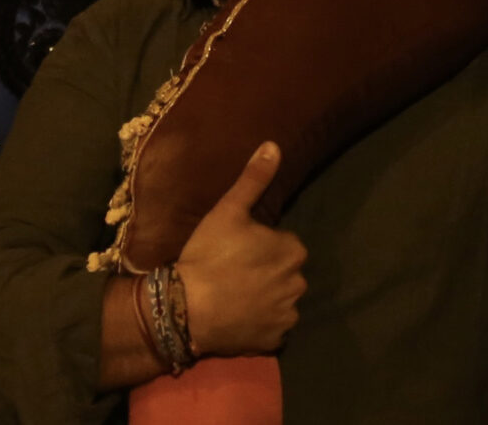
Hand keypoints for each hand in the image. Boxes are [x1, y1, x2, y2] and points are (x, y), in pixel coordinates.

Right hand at [174, 141, 304, 358]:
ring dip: (266, 297)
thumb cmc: (209, 254)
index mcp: (293, 251)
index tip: (238, 248)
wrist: (188, 308)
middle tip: (235, 271)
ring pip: (281, 300)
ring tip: (235, 295)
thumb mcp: (228, 210)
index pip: (285, 244)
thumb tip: (274, 145)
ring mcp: (288, 316)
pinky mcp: (275, 341)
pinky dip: (260, 323)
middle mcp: (299, 284)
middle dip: (268, 271)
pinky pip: (272, 328)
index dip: (261, 245)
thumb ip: (253, 179)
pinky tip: (239, 316)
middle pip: (286, 273)